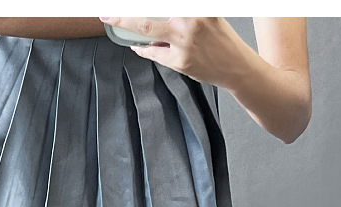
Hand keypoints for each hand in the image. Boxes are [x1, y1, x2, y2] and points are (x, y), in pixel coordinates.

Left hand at [100, 17, 242, 86]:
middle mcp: (191, 20)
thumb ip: (183, 12)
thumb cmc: (220, 38)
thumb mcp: (207, 13)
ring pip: (148, 31)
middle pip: (149, 13)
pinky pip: (154, 53)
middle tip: (105, 11)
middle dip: (123, 13)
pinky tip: (139, 46)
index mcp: (197, 7)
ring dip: (126, 25)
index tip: (119, 5)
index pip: (163, 2)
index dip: (139, 5)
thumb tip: (150, 19)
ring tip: (112, 18)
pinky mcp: (181, 62)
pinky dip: (144, 48)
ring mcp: (184, 42)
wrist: (235, 66)